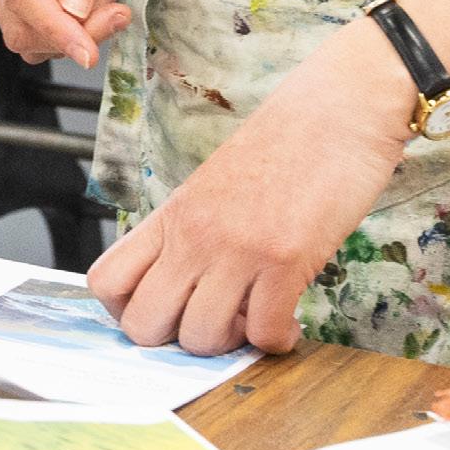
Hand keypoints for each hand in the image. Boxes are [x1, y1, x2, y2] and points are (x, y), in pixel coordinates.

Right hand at [0, 0, 134, 69]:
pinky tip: (92, 1)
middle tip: (117, 12)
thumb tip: (74, 12)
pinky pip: (34, 22)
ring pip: (26, 31)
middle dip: (70, 33)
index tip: (89, 53)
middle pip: (21, 23)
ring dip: (71, 31)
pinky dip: (65, 25)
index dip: (57, 30)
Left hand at [88, 33, 416, 354]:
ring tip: (256, 318)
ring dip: (232, 343)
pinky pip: (264, 333)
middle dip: (176, 342)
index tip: (170, 310)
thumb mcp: (219, 180)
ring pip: (201, 338)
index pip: (107, 281)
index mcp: (174, 212)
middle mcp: (195, 233)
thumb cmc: (291, 138)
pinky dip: (278, 340)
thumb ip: (197, 227)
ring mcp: (238, 248)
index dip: (129, 312)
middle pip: (144, 325)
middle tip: (215, 323)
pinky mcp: (286, 259)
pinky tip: (291, 320)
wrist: (343, 105)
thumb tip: (191, 281)